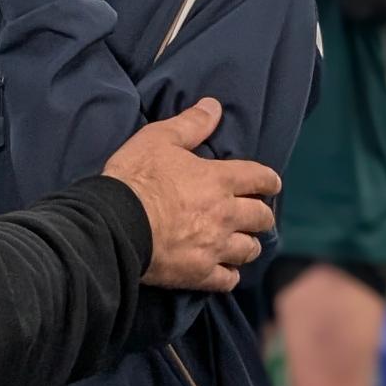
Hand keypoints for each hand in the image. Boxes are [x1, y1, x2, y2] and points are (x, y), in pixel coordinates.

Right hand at [103, 99, 279, 292]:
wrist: (114, 223)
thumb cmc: (136, 177)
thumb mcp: (159, 139)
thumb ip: (191, 124)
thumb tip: (214, 106)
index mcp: (219, 180)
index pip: (260, 178)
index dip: (269, 180)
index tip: (270, 184)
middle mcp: (225, 215)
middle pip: (262, 218)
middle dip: (261, 214)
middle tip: (255, 213)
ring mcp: (215, 247)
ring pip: (249, 250)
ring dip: (248, 244)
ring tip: (240, 241)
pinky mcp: (200, 273)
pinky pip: (228, 279)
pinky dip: (229, 273)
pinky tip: (223, 269)